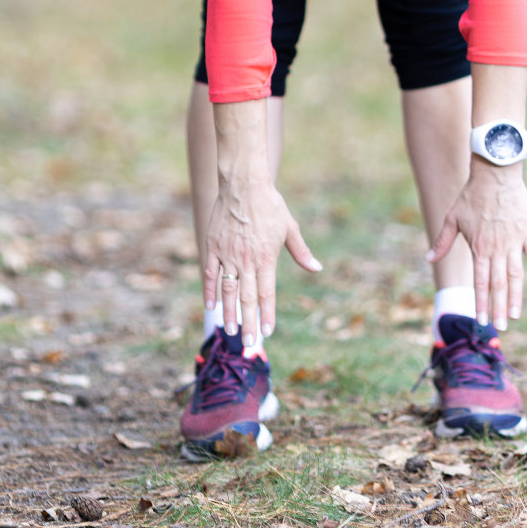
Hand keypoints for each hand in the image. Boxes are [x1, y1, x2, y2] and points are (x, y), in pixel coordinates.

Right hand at [203, 180, 321, 346]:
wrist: (244, 184)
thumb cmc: (270, 205)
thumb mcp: (289, 228)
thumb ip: (301, 252)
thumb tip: (316, 268)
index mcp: (266, 258)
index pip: (267, 293)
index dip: (267, 314)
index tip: (267, 332)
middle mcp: (246, 260)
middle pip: (246, 297)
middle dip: (249, 322)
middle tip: (249, 343)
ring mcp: (227, 254)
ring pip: (227, 289)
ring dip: (229, 312)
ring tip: (230, 330)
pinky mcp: (213, 246)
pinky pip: (210, 272)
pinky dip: (209, 290)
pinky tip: (210, 306)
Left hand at [426, 158, 526, 329]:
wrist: (495, 173)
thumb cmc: (471, 195)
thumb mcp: (452, 217)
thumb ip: (442, 241)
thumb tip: (428, 258)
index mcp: (479, 247)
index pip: (480, 283)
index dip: (481, 303)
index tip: (483, 321)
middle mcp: (497, 248)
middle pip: (499, 284)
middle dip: (499, 308)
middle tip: (502, 327)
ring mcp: (514, 241)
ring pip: (516, 275)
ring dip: (516, 297)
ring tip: (516, 315)